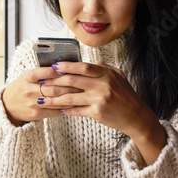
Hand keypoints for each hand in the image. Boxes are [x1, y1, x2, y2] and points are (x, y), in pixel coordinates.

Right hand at [2, 66, 81, 125]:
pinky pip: (54, 111)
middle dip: (69, 85)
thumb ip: (41, 71)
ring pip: (55, 100)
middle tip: (81, 82)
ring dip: (70, 97)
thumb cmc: (21, 87)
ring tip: (81, 93)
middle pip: (53, 88)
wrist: (8, 106)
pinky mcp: (36, 114)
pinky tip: (74, 104)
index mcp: (26, 77)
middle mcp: (29, 90)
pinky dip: (65, 108)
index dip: (55, 71)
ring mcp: (33, 103)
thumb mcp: (26, 76)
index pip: (42, 72)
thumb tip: (61, 66)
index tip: (67, 69)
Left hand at [44, 61, 166, 164]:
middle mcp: (102, 86)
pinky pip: (76, 110)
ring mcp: (99, 100)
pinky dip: (65, 109)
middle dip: (54, 81)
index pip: (83, 67)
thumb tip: (90, 61)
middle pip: (72, 81)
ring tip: (41, 98)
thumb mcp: (118, 76)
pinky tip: (56, 109)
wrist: (136, 116)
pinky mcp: (96, 113)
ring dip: (53, 98)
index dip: (67, 65)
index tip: (53, 66)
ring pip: (70, 97)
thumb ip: (103, 68)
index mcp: (106, 74)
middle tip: (41, 82)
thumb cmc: (126, 95)